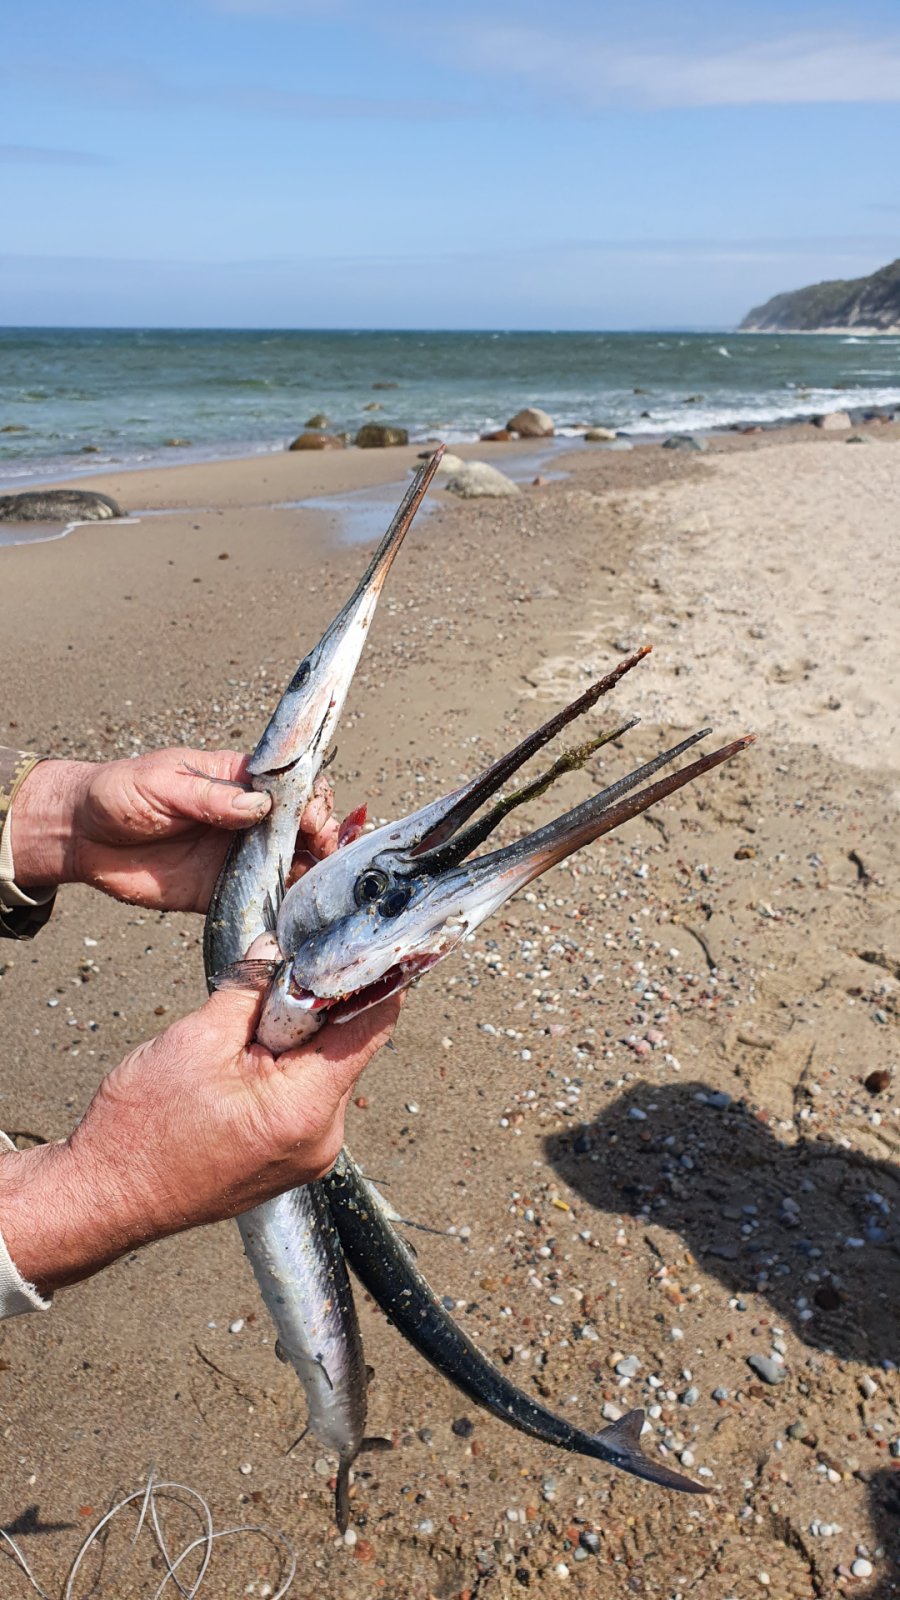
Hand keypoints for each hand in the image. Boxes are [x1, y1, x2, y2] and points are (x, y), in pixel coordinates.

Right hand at [0, 984, 400, 1295]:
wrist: (105, 1196)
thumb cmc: (139, 1133)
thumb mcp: (197, 1039)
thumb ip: (251, 988)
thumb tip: (280, 951)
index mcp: (305, 1109)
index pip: (372, 1026)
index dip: (365, 977)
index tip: (355, 946)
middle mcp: (322, 1139)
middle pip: (347, 1046)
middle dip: (311, 1011)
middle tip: (264, 997)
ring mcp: (308, 1154)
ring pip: (323, 1070)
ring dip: (292, 1042)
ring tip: (239, 1046)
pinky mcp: (290, 1159)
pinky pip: (304, 1098)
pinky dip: (281, 1072)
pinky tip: (238, 1072)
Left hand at [11, 748, 338, 911]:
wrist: (81, 836)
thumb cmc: (118, 794)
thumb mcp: (161, 783)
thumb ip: (209, 796)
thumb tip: (257, 806)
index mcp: (236, 780)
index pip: (290, 787)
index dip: (310, 803)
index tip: (313, 821)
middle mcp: (245, 819)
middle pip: (301, 826)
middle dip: (322, 837)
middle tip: (326, 853)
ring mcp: (236, 855)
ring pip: (290, 863)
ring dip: (312, 873)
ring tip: (322, 884)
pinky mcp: (222, 890)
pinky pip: (261, 899)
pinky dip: (282, 905)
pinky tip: (297, 911)